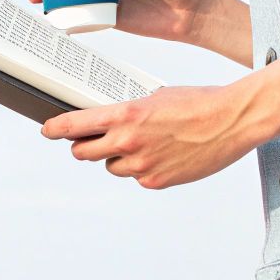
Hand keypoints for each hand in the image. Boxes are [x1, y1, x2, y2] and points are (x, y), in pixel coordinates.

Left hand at [40, 84, 273, 189]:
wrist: (232, 120)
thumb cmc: (198, 103)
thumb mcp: (155, 98)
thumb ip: (128, 113)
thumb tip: (111, 122)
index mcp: (125, 115)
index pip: (75, 125)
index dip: (56, 129)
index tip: (47, 130)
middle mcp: (128, 142)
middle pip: (84, 153)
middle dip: (86, 147)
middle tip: (94, 141)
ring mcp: (141, 165)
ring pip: (112, 167)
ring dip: (118, 158)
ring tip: (145, 144)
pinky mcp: (157, 181)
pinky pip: (137, 177)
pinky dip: (142, 169)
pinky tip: (162, 155)